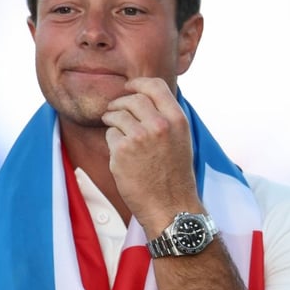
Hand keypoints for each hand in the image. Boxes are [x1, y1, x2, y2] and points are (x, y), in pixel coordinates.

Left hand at [100, 78, 199, 233]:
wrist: (170, 205)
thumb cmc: (174, 174)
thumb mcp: (180, 139)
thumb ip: (164, 117)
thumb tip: (142, 98)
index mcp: (177, 119)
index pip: (155, 86)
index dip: (137, 84)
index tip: (128, 87)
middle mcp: (159, 124)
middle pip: (131, 99)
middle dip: (119, 103)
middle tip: (113, 111)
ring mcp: (140, 137)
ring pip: (116, 115)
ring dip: (112, 121)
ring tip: (117, 133)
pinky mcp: (122, 151)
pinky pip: (110, 135)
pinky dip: (112, 142)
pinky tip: (121, 154)